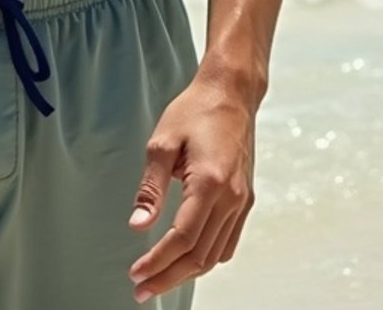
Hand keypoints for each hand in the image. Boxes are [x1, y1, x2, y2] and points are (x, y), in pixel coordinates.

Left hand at [126, 73, 255, 301]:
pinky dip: (207, 258)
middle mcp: (231, 198)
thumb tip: (137, 226)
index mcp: (210, 183)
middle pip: (199, 256)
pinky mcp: (245, 199)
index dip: (157, 261)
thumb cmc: (194, 111)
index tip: (136, 275)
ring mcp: (242, 201)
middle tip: (142, 289)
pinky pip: (228, 242)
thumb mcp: (162, 143)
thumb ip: (150, 189)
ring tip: (159, 278)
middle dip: (169, 277)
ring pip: (215, 254)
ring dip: (187, 272)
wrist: (230, 93)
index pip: (182, 238)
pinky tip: (187, 259)